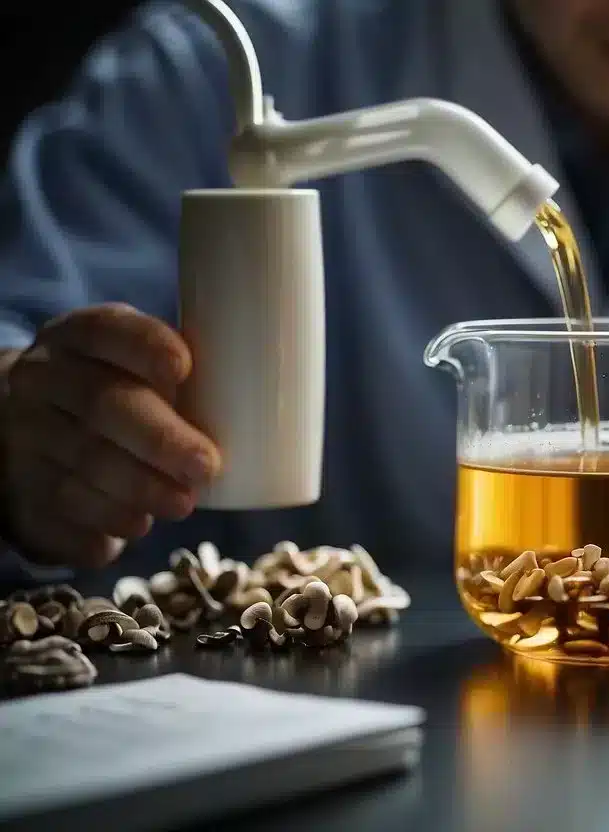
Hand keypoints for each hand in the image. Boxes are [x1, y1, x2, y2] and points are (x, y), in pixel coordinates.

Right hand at [0, 304, 221, 567]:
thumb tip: (278, 406)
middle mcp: (42, 382)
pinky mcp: (20, 496)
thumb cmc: (115, 395)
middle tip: (207, 466)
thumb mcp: (132, 367)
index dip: (144, 346)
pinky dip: (99, 527)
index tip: (185, 367)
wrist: (24, 430)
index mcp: (78, 339)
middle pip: (100, 406)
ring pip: (80, 466)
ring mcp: (22, 440)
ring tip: (181, 503)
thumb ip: (185, 377)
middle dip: (159, 439)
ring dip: (137, 490)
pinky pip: (57, 515)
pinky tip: (131, 527)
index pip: (106, 330)